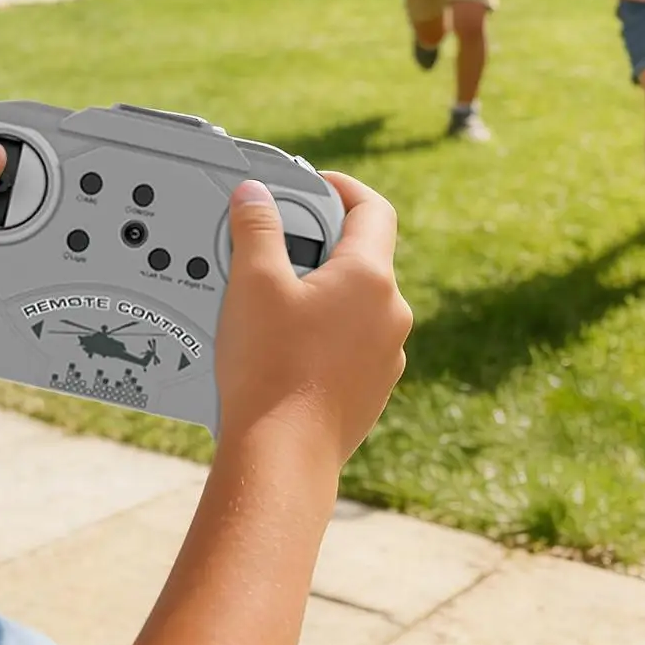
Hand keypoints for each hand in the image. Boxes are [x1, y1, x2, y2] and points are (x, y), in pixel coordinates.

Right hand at [214, 174, 411, 467]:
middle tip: (277, 244)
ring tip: (274, 299)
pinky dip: (326, 330)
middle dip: (321, 242)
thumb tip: (255, 194)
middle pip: (363, 255)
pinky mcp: (372, 388)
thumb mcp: (253, 282)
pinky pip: (354, 341)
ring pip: (358, 301)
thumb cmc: (270, 370)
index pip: (372, 208)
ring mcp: (387, 356)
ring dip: (323, 290)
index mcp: (371, 277)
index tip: (313, 185)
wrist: (282, 458)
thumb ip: (256, 227)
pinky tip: (286, 344)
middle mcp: (391, 313)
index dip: (342, 188)